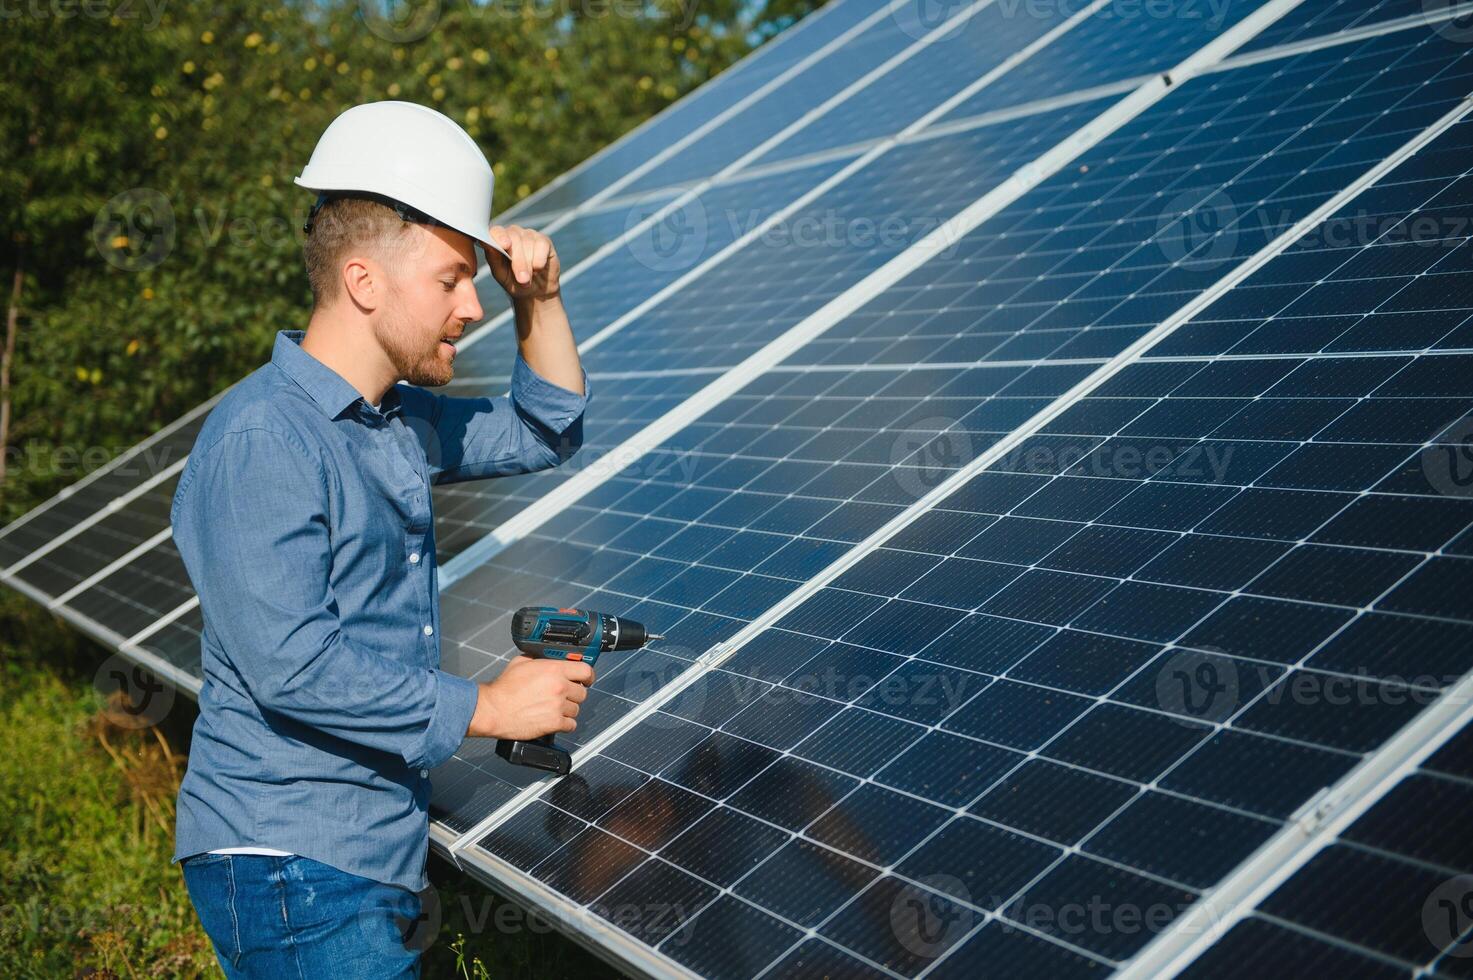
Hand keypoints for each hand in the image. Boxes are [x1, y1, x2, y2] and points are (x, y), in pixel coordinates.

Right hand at [466, 655, 593, 739]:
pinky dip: (564, 724)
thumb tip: (546, 658)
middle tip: (563, 696)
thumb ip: (539, 659)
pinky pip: (571, 725)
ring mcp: (558, 706)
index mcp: (554, 669)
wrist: (492, 710)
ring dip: (567, 710)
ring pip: (576, 709)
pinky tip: (554, 720)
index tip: (587, 679)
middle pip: (582, 692)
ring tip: (553, 708)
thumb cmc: (503, 688)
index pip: (586, 670)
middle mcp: (559, 687)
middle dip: (574, 694)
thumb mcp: (521, 662)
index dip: (588, 676)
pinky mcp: (554, 723)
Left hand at [484, 224, 560, 302]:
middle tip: (522, 280)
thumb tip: (489, 246)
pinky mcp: (544, 240)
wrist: (536, 292)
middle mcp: (513, 233)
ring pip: (528, 243)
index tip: (505, 246)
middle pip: (514, 238)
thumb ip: (494, 260)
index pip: (496, 231)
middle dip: (518, 261)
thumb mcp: (502, 275)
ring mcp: (529, 235)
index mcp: (498, 240)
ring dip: (529, 264)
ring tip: (529, 278)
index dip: (500, 236)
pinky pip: (541, 245)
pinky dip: (540, 260)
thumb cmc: (515, 282)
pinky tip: (538, 268)